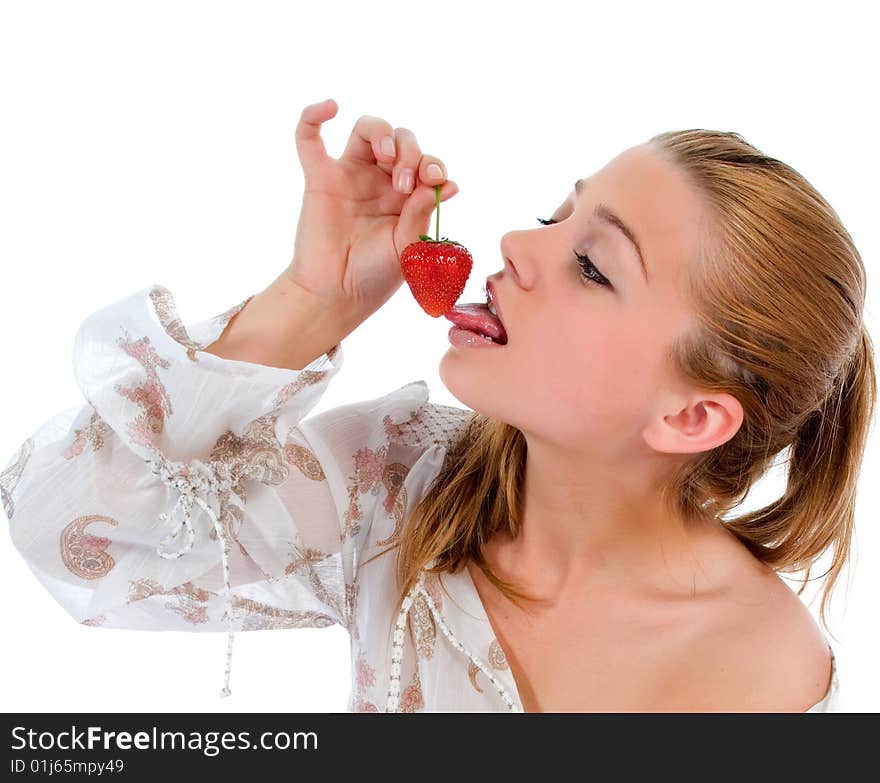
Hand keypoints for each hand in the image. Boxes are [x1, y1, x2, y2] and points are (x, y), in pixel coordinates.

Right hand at [284, 98, 459, 333]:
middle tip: (405, 184)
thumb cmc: (376, 274)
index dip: (433, 164)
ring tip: (387, 155)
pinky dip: (313, 116)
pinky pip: (309, 138)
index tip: (435, 181)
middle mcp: (381, 180)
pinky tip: (330, 107)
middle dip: (410, 153)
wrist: (337, 294)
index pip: (425, 163)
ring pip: (367, 130)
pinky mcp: (319, 178)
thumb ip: (421, 214)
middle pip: (401, 139)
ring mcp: (350, 175)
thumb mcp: (408, 247)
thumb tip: (445, 184)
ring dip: (382, 133)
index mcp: (408, 195)